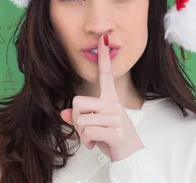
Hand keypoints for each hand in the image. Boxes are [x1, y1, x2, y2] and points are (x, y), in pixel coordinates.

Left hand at [60, 34, 144, 161]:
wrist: (132, 155)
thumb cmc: (112, 138)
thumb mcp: (93, 125)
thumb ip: (78, 118)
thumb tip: (63, 113)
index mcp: (110, 98)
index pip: (106, 74)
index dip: (104, 57)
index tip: (103, 39)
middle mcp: (113, 104)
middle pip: (78, 102)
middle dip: (77, 120)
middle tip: (87, 130)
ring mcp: (115, 117)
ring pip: (81, 119)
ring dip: (82, 133)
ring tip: (93, 137)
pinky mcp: (115, 131)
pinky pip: (88, 131)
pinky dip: (87, 141)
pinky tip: (95, 143)